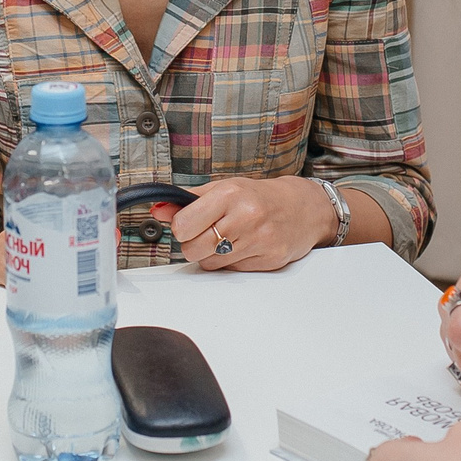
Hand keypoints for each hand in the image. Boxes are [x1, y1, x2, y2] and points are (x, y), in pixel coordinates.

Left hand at [157, 176, 335, 271]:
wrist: (302, 208)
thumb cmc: (259, 197)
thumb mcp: (223, 189)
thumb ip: (188, 200)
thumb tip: (158, 209)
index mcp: (230, 194)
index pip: (183, 225)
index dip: (181, 227)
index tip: (188, 223)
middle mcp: (245, 216)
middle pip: (193, 248)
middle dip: (194, 243)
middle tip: (207, 233)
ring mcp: (259, 240)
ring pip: (210, 263)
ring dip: (212, 255)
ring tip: (227, 239)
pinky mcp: (269, 260)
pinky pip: (231, 271)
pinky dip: (231, 262)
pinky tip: (243, 247)